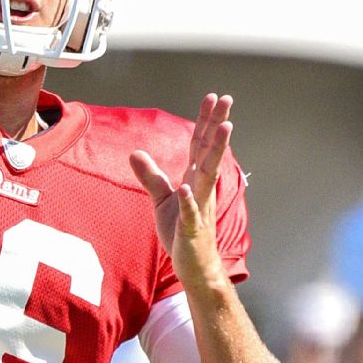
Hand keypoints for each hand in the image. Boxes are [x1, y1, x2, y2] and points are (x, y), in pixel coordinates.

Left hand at [129, 93, 233, 289]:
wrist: (192, 265)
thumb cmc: (180, 232)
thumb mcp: (160, 200)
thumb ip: (150, 175)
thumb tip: (135, 152)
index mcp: (193, 179)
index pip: (199, 145)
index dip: (204, 121)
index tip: (211, 97)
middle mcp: (200, 188)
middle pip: (209, 151)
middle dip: (217, 125)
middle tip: (227, 99)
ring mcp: (199, 207)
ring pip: (208, 176)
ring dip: (215, 152)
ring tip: (224, 129)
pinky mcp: (192, 229)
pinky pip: (191, 213)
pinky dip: (189, 200)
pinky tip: (186, 187)